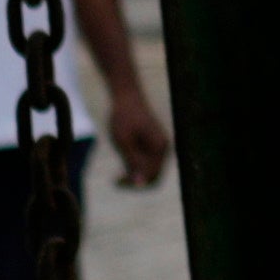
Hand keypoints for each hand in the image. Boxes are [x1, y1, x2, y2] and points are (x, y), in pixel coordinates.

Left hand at [102, 72, 172, 189]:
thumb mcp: (124, 142)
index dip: (135, 184)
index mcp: (160, 148)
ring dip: (133, 173)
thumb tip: (140, 184)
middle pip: (153, 177)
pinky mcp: (153, 145)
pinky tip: (121, 156)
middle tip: (115, 179)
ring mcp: (159, 147)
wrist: (126, 96)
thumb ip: (133, 163)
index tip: (116, 180)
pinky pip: (146, 163)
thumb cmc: (123, 117)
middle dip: (135, 181)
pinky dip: (134, 165)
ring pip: (149, 171)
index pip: (152, 177)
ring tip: (117, 164)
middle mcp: (164, 149)